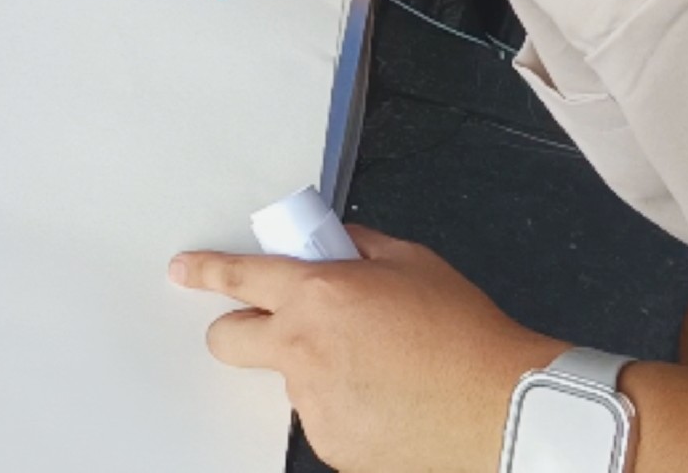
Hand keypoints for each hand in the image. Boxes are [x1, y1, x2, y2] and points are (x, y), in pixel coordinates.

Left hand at [172, 227, 564, 472]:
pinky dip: (345, 407)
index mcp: (317, 295)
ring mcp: (313, 403)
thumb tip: (331, 241)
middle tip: (277, 329)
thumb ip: (356, 248)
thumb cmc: (466, 336)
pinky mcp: (330, 445)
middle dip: (237, 329)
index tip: (185, 271)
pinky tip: (388, 401)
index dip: (204, 272)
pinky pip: (323, 417)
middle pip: (229, 340)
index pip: (238, 278)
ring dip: (316, 370)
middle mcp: (302, 350)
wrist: (503, 408)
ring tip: (380, 369)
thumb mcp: (411, 262)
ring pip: (290, 380)